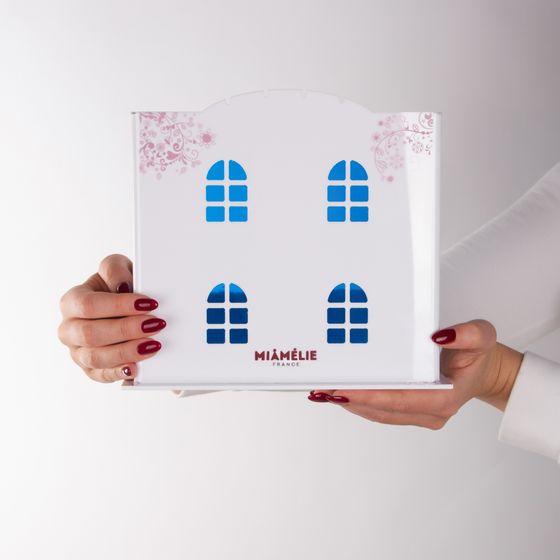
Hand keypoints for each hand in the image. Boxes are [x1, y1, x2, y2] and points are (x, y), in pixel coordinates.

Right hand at [58, 254, 165, 382]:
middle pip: (90, 334)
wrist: (122, 307)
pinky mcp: (91, 369)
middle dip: (126, 330)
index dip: (119, 305)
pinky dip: (120, 373)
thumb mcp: (117, 269)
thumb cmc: (118, 286)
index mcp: (72, 302)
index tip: (149, 304)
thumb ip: (115, 269)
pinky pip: (102, 376)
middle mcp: (69, 329)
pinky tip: (137, 368)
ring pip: (95, 358)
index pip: (89, 305)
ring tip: (153, 345)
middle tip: (155, 325)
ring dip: (127, 352)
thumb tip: (122, 286)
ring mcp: (78, 352)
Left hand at [308, 320, 523, 428]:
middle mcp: (428, 412)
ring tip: (322, 389)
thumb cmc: (479, 356)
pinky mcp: (408, 409)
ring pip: (376, 412)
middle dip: (350, 398)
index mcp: (443, 398)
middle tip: (322, 387)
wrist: (484, 371)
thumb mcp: (483, 337)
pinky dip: (358, 399)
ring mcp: (417, 414)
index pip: (399, 400)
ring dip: (349, 401)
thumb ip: (469, 334)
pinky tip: (339, 390)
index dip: (368, 395)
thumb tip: (439, 335)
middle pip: (381, 409)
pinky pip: (379, 409)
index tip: (343, 389)